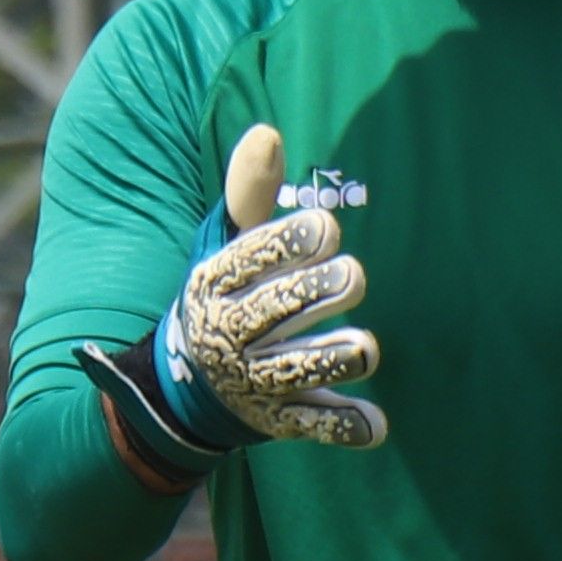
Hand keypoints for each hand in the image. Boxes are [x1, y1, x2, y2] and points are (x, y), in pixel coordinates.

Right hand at [73, 125, 383, 474]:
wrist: (186, 388)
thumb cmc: (227, 296)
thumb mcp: (225, 245)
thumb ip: (250, 192)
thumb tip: (268, 133)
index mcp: (213, 284)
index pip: (251, 258)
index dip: (294, 241)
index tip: (327, 229)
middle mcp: (228, 334)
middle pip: (277, 311)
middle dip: (320, 292)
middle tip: (353, 277)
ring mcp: (253, 383)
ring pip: (298, 371)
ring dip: (335, 358)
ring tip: (364, 346)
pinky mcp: (278, 422)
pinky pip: (312, 427)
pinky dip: (343, 427)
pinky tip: (375, 424)